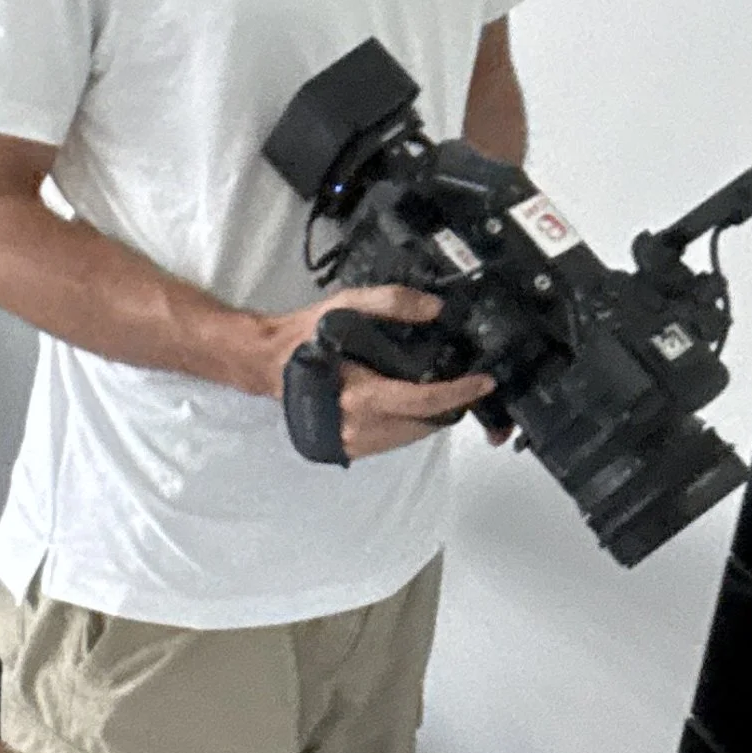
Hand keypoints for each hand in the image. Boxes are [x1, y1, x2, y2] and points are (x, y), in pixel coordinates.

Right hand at [251, 283, 495, 458]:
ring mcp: (353, 443)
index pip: (424, 401)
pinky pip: (394, 441)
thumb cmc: (305, 337)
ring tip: (434, 390)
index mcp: (360, 396)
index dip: (460, 392)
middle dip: (448, 402)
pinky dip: (408, 423)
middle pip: (425, 423)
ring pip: (412, 436)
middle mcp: (357, 427)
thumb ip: (392, 303)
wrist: (268, 365)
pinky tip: (406, 403)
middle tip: (458, 380)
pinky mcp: (349, 449)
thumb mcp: (347, 305)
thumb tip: (435, 309)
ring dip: (429, 414)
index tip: (483, 382)